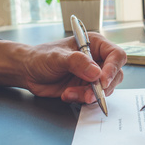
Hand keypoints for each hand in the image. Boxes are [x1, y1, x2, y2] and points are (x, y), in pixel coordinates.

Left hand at [0, 33, 126, 103]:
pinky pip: (93, 97)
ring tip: (70, 93)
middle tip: (88, 94)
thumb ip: (77, 62)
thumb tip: (96, 72)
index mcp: (95, 44)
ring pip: (105, 89)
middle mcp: (98, 59)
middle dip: (102, 87)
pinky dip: (81, 99)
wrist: (28, 72)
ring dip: (90, 95)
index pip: (116, 55)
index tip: (103, 81)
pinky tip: (66, 95)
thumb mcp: (57, 56)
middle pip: (115, 74)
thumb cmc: (41, 57)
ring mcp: (93, 75)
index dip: (113, 68)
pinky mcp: (86, 88)